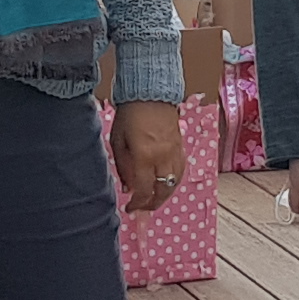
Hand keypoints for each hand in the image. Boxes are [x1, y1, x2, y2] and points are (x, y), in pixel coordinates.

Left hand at [109, 99, 186, 213]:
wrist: (150, 92)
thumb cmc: (130, 113)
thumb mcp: (118, 140)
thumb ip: (123, 165)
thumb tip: (128, 186)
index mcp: (145, 155)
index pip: (144, 190)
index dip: (137, 203)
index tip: (130, 207)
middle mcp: (163, 157)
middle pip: (163, 190)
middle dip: (152, 203)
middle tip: (142, 207)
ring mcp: (175, 152)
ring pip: (175, 183)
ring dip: (164, 194)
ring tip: (154, 198)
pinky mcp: (180, 146)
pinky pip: (180, 171)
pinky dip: (173, 181)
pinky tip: (165, 182)